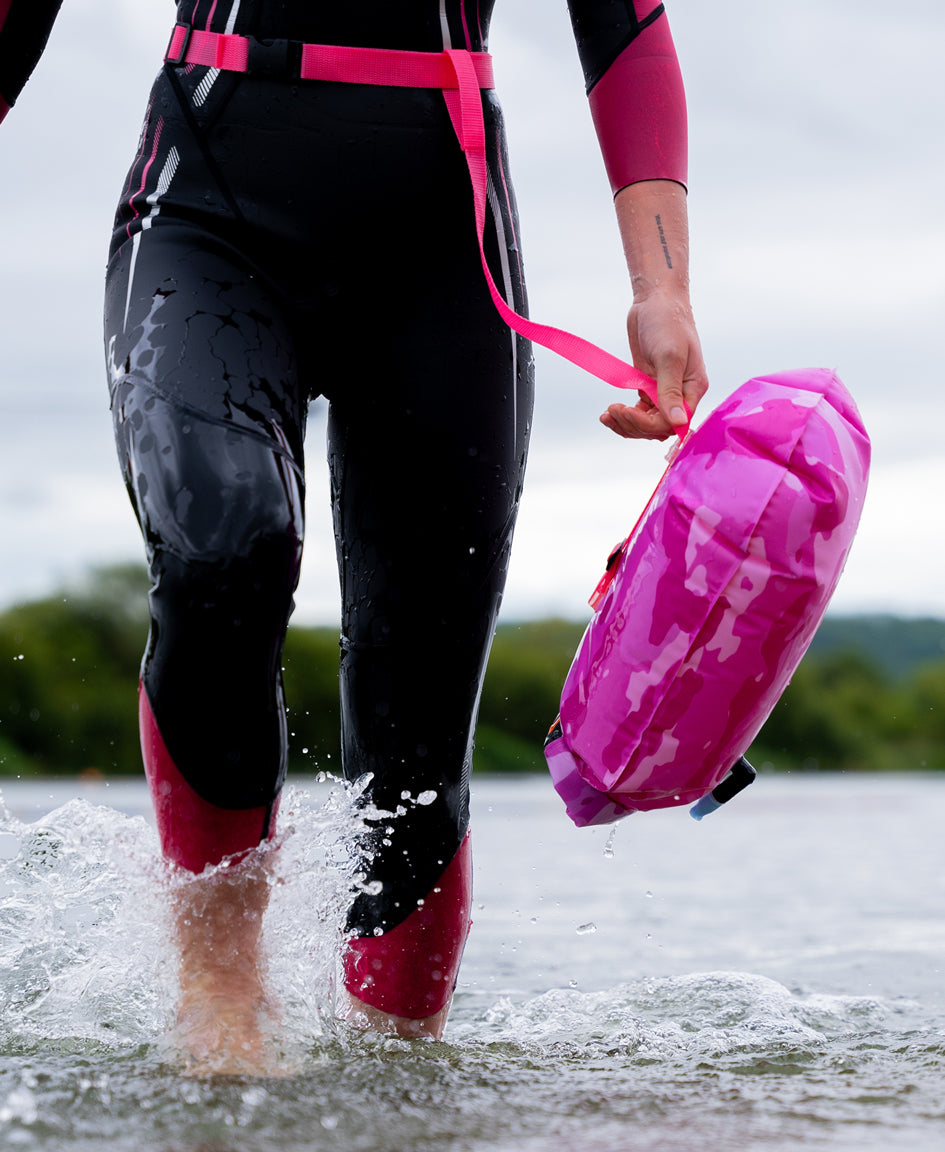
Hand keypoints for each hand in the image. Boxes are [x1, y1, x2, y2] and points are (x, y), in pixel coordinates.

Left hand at [600, 289, 707, 439]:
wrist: (655, 300)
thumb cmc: (668, 322)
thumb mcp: (670, 356)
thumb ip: (671, 391)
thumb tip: (679, 422)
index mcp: (693, 388)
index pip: (673, 422)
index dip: (649, 424)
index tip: (628, 412)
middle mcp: (680, 393)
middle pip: (658, 427)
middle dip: (634, 425)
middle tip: (613, 411)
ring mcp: (663, 391)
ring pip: (646, 423)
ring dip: (626, 424)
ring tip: (607, 415)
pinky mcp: (648, 386)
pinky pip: (638, 411)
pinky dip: (624, 415)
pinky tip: (608, 413)